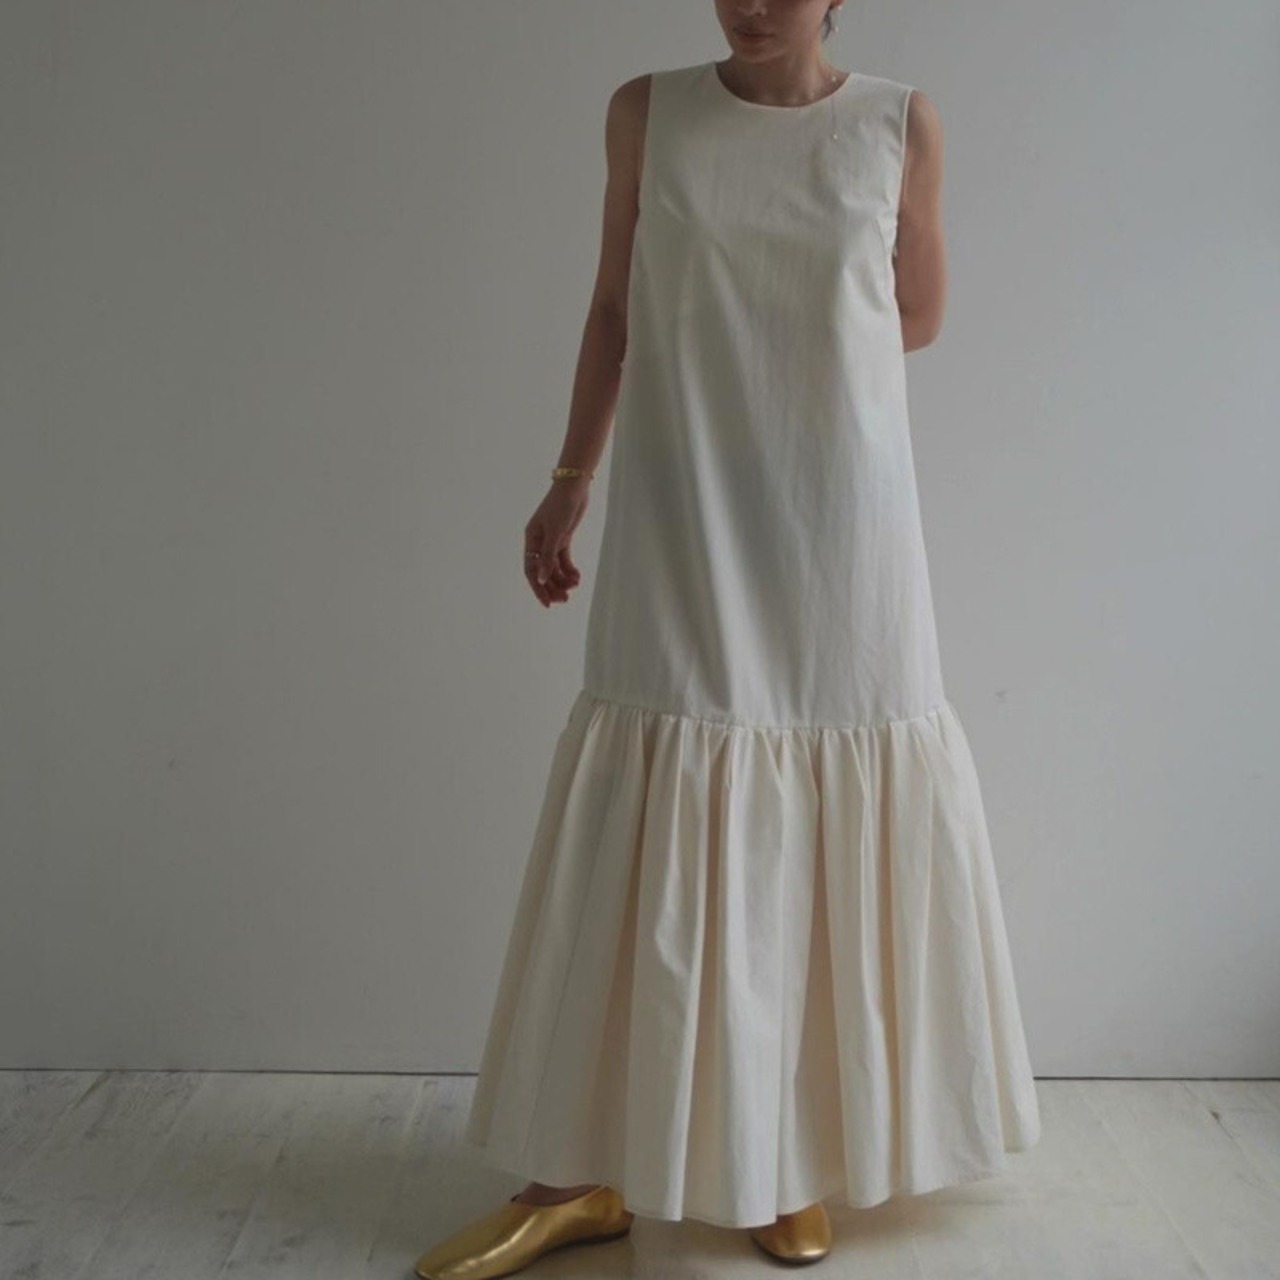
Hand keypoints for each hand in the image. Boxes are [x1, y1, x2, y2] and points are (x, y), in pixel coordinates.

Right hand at [524, 478, 588, 606]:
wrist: (574, 486)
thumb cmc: (561, 506)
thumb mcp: (556, 534)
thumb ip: (549, 558)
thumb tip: (541, 580)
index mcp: (531, 541)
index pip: (531, 571)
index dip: (538, 589)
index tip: (548, 604)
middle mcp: (539, 543)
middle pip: (543, 572)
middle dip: (553, 587)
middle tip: (565, 599)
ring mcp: (552, 541)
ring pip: (555, 567)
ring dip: (563, 579)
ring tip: (575, 585)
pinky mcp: (564, 538)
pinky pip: (564, 560)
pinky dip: (570, 569)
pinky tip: (577, 577)